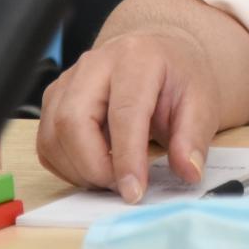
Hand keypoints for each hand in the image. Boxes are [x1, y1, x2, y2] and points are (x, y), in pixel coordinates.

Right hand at [35, 26, 219, 200]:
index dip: (127, 158)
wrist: (158, 56)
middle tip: (122, 187)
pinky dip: (67, 167)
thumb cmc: (176, 78)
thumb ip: (193, 137)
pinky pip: (47, 144)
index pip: (124, 112)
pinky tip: (95, 167)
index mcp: (137, 58)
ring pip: (53, 135)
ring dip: (79, 170)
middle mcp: (95, 64)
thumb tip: (187, 171)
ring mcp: (68, 80)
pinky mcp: (54, 99)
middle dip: (93, 167)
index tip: (134, 192)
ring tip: (113, 177)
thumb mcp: (201, 102)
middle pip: (73, 121)